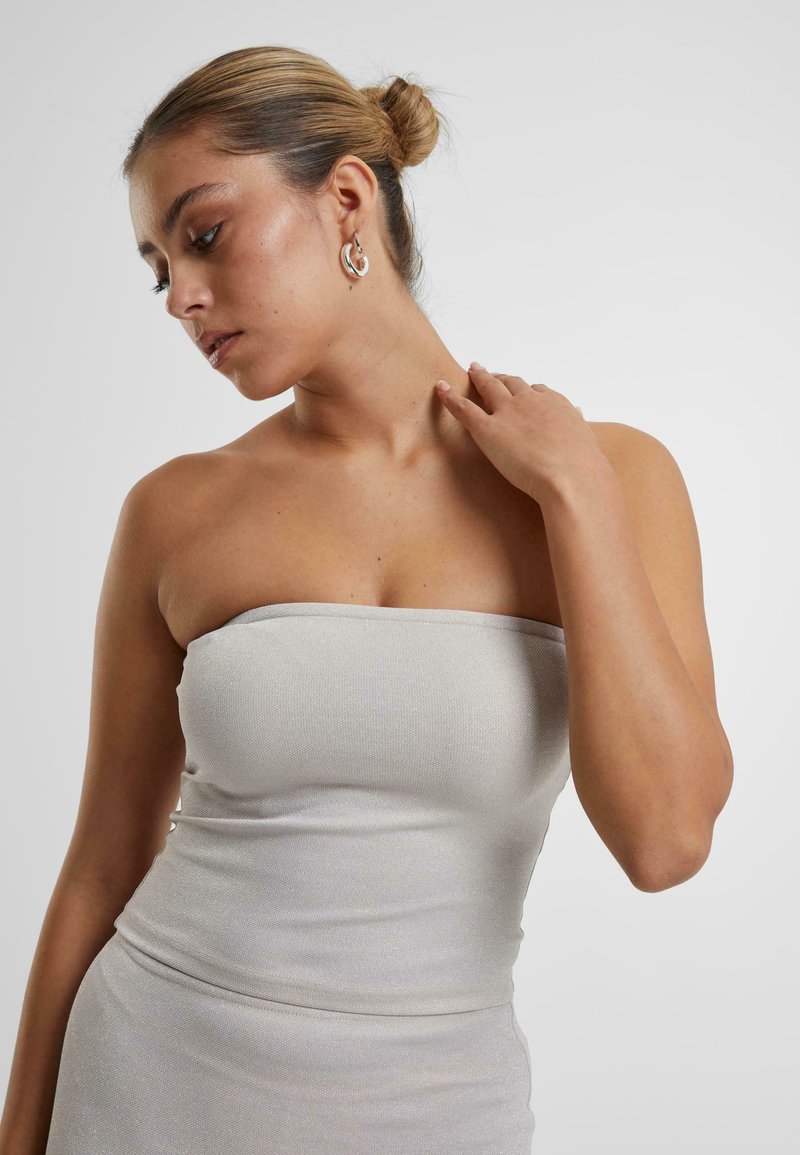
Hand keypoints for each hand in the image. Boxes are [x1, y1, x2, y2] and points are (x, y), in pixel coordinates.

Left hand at [436, 363, 606, 504]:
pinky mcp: (487, 429)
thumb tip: (578, 411)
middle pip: (512, 383)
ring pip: (489, 387)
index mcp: (554, 403)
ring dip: (479, 377)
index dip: (527, 391)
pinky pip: (464, 409)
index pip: (538, 391)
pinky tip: (440, 387)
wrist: (570, 476)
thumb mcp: (586, 437)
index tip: (522, 392)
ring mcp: (507, 413)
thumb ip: (577, 423)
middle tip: (491, 373)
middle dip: (502, 377)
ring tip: (472, 370)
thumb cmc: (583, 465)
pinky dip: (450, 397)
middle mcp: (530, 401)